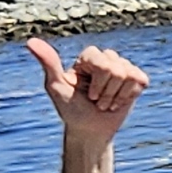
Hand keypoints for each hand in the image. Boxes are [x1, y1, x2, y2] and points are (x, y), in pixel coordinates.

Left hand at [29, 36, 145, 143]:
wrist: (89, 131)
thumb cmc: (71, 109)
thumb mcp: (56, 87)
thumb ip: (48, 63)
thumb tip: (31, 41)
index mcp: (89, 57)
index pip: (102, 61)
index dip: (97, 84)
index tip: (87, 94)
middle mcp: (106, 58)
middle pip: (116, 69)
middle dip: (106, 92)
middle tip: (96, 100)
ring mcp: (123, 67)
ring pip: (129, 75)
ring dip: (116, 97)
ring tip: (106, 103)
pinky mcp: (137, 79)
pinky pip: (140, 80)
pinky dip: (128, 96)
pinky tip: (118, 101)